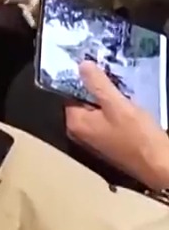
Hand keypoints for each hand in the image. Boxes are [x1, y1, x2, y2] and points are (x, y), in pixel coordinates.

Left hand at [65, 62, 168, 190]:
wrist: (159, 165)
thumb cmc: (137, 135)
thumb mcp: (118, 105)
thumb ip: (98, 84)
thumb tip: (81, 65)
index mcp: (75, 123)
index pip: (70, 93)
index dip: (84, 81)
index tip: (99, 69)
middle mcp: (78, 132)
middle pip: (83, 102)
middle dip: (98, 90)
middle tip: (115, 80)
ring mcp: (93, 139)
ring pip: (97, 111)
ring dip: (109, 101)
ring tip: (124, 93)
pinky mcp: (107, 143)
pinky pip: (106, 121)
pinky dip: (115, 112)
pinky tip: (129, 108)